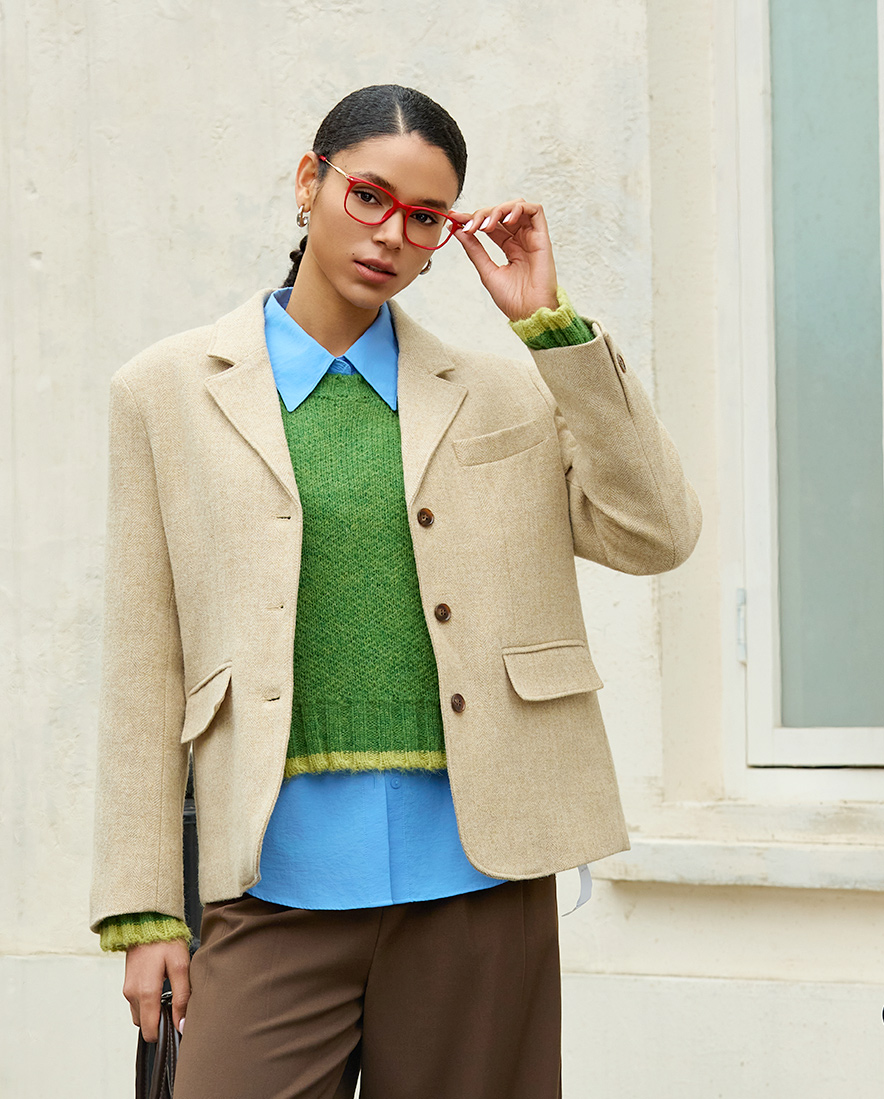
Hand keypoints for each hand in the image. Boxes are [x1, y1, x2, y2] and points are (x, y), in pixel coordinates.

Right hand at [123, 939, 190, 1042]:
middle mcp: (132, 994)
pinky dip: (148, 1003)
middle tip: (177, 1008)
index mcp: (146, 993)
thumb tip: (182, 1024)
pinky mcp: (127, 984)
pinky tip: (161, 989)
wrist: (147, 922)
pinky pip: (137, 1003)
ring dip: (153, 1012)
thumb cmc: (166, 941)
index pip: (150, 1031)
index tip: (178, 1026)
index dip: (164, 1033)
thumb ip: (182, 997)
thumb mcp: (181, 967)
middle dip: (159, 1022)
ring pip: (140, 1015)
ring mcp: (127, 990)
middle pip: (144, 1025)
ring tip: (170, 996)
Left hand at [450, 200, 558, 321]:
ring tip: (486, 226)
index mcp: (509, 247)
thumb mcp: (487, 271)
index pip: (490, 224)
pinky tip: (506, 220)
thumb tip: (457, 229)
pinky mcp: (542, 237)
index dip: (472, 218)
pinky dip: (519, 208)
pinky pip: (536, 210)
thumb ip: (474, 249)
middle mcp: (521, 239)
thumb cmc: (512, 299)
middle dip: (482, 214)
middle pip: (501, 212)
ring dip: (498, 210)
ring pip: (517, 206)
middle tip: (469, 226)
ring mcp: (532, 237)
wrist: (529, 313)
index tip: (454, 218)